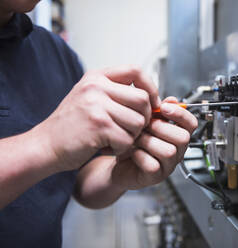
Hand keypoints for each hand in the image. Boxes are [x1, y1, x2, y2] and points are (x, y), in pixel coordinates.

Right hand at [33, 66, 159, 171]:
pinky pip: (127, 139)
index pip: (136, 70)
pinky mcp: (98, 126)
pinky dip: (121, 148)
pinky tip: (108, 147)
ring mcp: (97, 105)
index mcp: (97, 77)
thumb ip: (117, 92)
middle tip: (133, 129)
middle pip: (142, 99)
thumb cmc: (72, 125)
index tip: (153, 103)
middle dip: (144, 118)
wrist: (45, 145)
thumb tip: (153, 98)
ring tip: (116, 139)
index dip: (151, 87)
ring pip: (138, 122)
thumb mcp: (91, 97)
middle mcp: (96, 87)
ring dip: (132, 136)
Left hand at [112, 97, 197, 189]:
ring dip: (148, 141)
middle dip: (161, 127)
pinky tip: (133, 151)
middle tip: (146, 125)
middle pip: (183, 138)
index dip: (181, 114)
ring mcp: (167, 166)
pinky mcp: (155, 177)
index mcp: (177, 136)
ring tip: (137, 138)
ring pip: (168, 151)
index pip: (191, 123)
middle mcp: (176, 152)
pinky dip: (140, 155)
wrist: (116, 162)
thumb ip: (159, 111)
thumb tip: (172, 100)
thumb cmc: (132, 142)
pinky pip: (153, 165)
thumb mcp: (146, 122)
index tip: (164, 107)